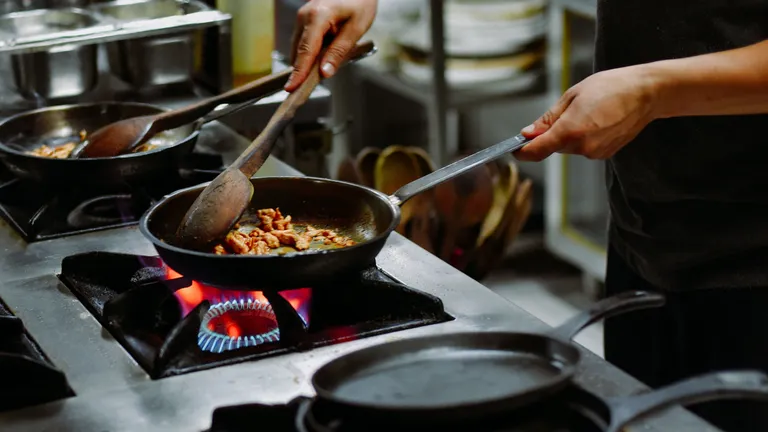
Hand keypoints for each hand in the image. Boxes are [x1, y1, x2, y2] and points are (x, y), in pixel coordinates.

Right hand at [285, 0, 377, 91]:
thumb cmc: (360, 2)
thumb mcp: (356, 28)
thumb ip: (339, 51)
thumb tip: (325, 72)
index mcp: (317, 16)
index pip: (306, 50)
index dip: (299, 72)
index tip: (292, 88)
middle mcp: (304, 16)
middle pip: (299, 51)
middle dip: (303, 70)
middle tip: (309, 88)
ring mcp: (302, 17)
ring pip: (300, 48)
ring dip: (309, 61)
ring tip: (326, 67)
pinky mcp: (305, 20)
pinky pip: (304, 42)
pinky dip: (312, 53)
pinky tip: (325, 56)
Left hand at [515, 66, 658, 160]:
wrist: (646, 93)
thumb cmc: (611, 87)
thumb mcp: (573, 95)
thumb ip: (548, 118)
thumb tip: (528, 133)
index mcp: (570, 131)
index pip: (536, 150)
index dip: (522, 151)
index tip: (515, 149)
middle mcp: (582, 147)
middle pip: (553, 146)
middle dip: (552, 133)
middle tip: (569, 110)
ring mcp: (595, 153)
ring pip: (569, 147)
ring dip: (570, 134)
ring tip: (589, 111)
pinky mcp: (605, 154)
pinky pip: (584, 147)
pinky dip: (584, 136)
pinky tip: (598, 120)